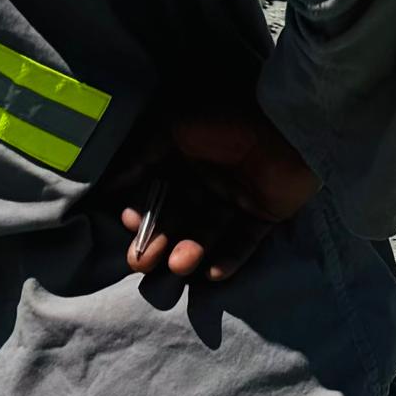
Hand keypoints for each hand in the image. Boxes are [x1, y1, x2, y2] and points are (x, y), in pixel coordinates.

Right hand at [120, 108, 319, 285]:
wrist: (285, 125)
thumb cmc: (226, 122)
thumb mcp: (174, 129)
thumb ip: (142, 156)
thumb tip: (110, 184)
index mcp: (187, 161)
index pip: (159, 194)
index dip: (144, 212)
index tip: (130, 225)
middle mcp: (210, 183)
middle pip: (180, 219)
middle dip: (160, 241)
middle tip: (142, 263)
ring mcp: (239, 200)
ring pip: (209, 232)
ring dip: (191, 250)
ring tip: (179, 264)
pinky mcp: (266, 215)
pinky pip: (245, 241)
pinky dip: (230, 258)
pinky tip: (212, 273)